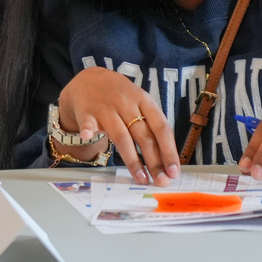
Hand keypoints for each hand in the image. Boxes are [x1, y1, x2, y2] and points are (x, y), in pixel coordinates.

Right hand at [57, 67, 179, 185]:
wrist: (88, 80)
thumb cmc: (119, 97)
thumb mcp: (139, 103)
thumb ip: (150, 127)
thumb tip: (166, 161)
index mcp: (144, 101)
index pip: (161, 127)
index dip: (169, 150)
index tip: (174, 171)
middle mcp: (127, 104)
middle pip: (144, 136)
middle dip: (155, 162)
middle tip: (162, 181)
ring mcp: (106, 108)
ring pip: (122, 137)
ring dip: (132, 160)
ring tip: (142, 179)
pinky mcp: (87, 112)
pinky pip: (88, 123)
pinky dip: (88, 129)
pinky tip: (88, 137)